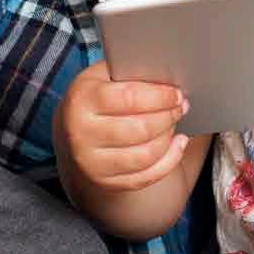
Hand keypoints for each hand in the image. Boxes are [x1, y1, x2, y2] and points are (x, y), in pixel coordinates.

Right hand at [58, 62, 190, 193]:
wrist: (73, 131)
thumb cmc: (97, 98)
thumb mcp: (104, 76)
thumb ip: (130, 71)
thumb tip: (168, 71)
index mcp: (82, 99)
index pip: (130, 98)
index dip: (160, 96)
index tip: (176, 93)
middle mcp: (81, 133)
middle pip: (141, 128)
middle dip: (168, 116)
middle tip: (180, 106)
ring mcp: (91, 162)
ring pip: (145, 155)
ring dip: (168, 138)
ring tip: (173, 123)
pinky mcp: (104, 182)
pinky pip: (146, 176)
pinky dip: (169, 160)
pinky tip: (176, 145)